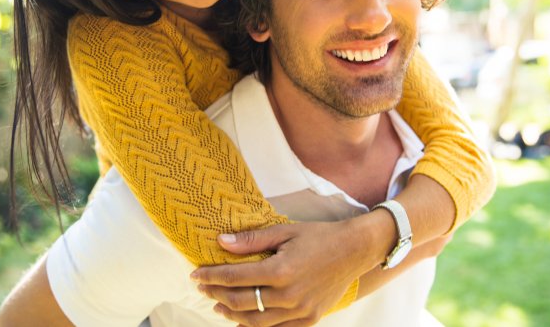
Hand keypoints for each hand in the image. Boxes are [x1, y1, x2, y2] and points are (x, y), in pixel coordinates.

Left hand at [190, 220, 378, 326]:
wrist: (354, 251)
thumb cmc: (318, 236)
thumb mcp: (284, 231)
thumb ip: (251, 240)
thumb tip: (221, 242)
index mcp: (281, 270)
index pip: (235, 277)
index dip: (212, 277)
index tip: (195, 274)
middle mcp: (289, 295)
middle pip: (241, 302)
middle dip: (217, 294)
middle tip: (203, 288)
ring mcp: (300, 311)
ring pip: (256, 321)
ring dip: (233, 314)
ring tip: (219, 306)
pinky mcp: (310, 319)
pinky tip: (244, 321)